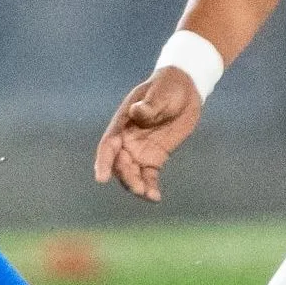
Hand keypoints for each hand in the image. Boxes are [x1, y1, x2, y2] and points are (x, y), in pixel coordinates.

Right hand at [94, 68, 201, 201]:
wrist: (184, 90)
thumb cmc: (167, 87)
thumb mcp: (160, 92)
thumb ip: (149, 105)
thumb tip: (137, 112)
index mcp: (122, 122)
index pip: (108, 145)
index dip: (103, 162)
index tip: (101, 179)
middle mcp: (126, 139)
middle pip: (119, 164)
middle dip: (126, 177)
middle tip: (139, 188)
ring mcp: (140, 150)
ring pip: (132, 173)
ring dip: (137, 185)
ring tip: (149, 195)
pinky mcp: (154, 158)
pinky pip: (149, 176)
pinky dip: (150, 187)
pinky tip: (156, 197)